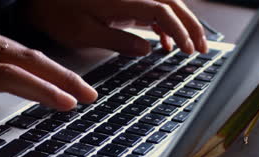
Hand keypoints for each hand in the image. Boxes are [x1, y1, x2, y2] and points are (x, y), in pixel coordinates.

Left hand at [24, 0, 207, 55]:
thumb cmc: (57, 13)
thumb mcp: (83, 33)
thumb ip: (117, 40)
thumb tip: (147, 49)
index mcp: (122, 0)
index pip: (162, 12)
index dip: (179, 30)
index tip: (188, 49)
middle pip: (171, 4)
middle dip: (190, 26)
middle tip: (202, 48)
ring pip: (165, 5)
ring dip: (180, 25)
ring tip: (190, 48)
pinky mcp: (124, 0)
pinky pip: (151, 9)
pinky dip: (162, 26)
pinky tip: (164, 43)